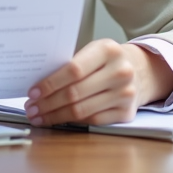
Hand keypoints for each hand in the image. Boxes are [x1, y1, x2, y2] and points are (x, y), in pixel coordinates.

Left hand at [24, 39, 172, 126]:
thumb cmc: (108, 60)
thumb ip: (72, 63)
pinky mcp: (126, 113)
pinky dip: (71, 122)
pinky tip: (58, 119)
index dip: (50, 83)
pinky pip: (91, 120)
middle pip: (75, 93)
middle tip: (32, 108)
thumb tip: (38, 83)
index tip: (33, 91)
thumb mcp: (94, 51)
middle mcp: (120, 72)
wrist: (140, 70)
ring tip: (39, 116)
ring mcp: (125, 94)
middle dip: (48, 103)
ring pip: (81, 110)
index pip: (73, 69)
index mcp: (108, 50)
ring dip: (55, 115)